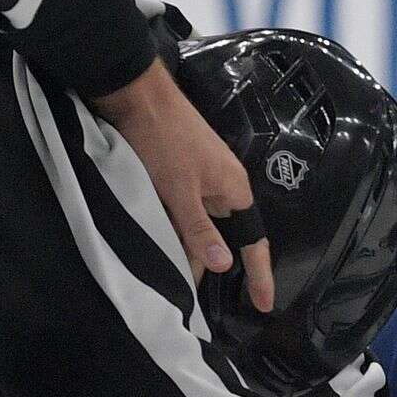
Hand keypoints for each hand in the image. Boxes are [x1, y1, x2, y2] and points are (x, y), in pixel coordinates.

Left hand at [92, 57, 275, 311]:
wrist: (132, 91)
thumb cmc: (161, 139)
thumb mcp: (178, 189)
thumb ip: (199, 229)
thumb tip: (222, 265)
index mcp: (234, 190)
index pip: (254, 243)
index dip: (259, 275)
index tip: (264, 306)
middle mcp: (223, 187)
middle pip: (220, 236)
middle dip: (203, 260)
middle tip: (182, 290)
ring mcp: (201, 177)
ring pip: (197, 224)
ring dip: (181, 240)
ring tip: (162, 266)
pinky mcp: (179, 171)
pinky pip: (181, 209)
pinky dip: (170, 223)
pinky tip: (154, 235)